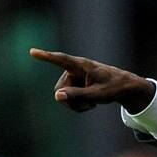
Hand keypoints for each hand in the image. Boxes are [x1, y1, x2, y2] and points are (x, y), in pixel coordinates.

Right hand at [29, 48, 155, 113]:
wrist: (124, 88)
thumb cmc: (113, 88)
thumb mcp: (97, 95)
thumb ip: (77, 95)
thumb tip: (57, 96)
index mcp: (81, 65)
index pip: (61, 60)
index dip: (46, 57)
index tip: (32, 51)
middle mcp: (75, 69)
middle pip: (60, 88)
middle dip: (71, 100)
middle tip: (89, 105)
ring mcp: (75, 76)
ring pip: (63, 95)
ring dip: (76, 104)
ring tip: (92, 103)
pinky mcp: (76, 83)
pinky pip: (68, 97)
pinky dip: (78, 104)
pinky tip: (90, 102)